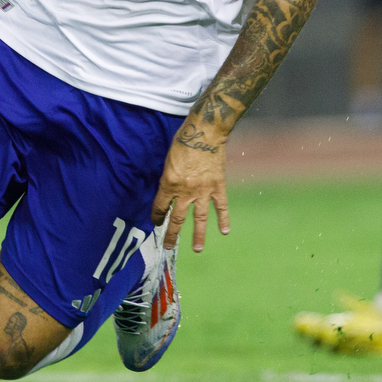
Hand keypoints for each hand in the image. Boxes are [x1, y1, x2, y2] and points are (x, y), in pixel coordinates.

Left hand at [150, 121, 230, 252]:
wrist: (205, 132)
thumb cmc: (183, 142)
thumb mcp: (168, 161)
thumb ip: (169, 178)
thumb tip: (169, 192)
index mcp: (169, 183)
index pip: (161, 206)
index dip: (157, 216)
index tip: (157, 223)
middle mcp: (185, 191)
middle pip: (177, 218)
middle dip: (172, 234)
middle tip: (169, 246)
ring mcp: (203, 191)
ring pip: (199, 219)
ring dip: (197, 235)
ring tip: (197, 249)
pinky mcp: (218, 186)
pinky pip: (221, 206)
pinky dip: (223, 219)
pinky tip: (224, 231)